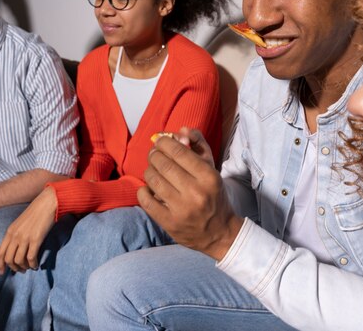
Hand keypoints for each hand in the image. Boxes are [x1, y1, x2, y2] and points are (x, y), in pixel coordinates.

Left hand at [0, 187, 56, 273]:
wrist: (47, 203)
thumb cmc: (37, 212)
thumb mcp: (21, 223)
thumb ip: (17, 234)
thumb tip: (18, 248)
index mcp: (10, 231)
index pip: (0, 253)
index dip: (0, 265)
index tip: (2, 273)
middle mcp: (15, 235)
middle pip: (8, 259)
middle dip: (14, 268)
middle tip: (21, 271)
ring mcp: (24, 238)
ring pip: (18, 260)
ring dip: (24, 267)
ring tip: (29, 268)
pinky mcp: (35, 239)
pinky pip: (30, 258)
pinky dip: (32, 264)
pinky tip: (36, 265)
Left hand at [139, 128, 242, 260]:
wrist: (219, 232)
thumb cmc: (213, 194)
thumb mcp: (212, 168)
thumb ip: (198, 144)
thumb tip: (181, 130)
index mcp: (208, 176)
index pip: (178, 151)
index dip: (164, 142)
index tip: (160, 142)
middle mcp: (195, 192)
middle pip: (163, 164)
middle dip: (154, 155)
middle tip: (154, 155)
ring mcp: (181, 209)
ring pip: (153, 180)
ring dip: (148, 171)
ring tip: (152, 170)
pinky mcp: (169, 223)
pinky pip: (146, 201)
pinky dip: (143, 191)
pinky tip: (148, 188)